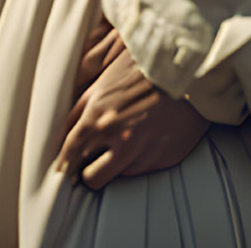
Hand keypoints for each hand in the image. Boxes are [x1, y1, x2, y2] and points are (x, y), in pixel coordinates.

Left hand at [56, 18, 210, 188]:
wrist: (187, 75)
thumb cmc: (142, 72)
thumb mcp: (104, 82)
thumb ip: (81, 107)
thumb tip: (63, 130)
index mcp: (98, 116)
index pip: (71, 152)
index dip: (65, 163)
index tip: (63, 169)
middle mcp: (119, 138)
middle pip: (91, 178)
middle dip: (88, 172)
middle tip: (91, 163)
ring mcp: (142, 152)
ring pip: (115, 177)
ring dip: (114, 166)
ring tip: (122, 146)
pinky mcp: (162, 160)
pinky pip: (139, 172)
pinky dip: (135, 162)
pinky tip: (141, 143)